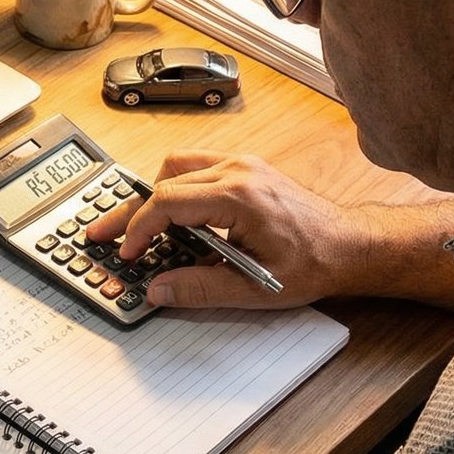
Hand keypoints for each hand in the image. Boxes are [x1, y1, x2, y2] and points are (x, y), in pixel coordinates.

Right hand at [84, 150, 371, 309]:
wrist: (350, 245)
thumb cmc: (314, 262)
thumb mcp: (255, 287)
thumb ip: (200, 288)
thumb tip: (158, 289)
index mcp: (238, 194)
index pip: (168, 202)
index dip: (140, 230)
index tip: (127, 253)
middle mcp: (237, 170)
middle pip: (164, 181)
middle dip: (131, 211)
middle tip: (103, 233)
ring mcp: (242, 164)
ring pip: (176, 167)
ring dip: (153, 196)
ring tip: (137, 227)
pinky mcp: (245, 168)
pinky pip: (196, 166)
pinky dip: (175, 187)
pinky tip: (171, 214)